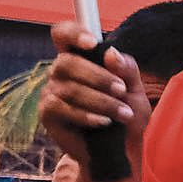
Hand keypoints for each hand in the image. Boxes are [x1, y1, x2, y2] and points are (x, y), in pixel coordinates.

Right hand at [37, 22, 149, 169]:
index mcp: (80, 58)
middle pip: (67, 62)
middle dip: (98, 76)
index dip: (73, 33)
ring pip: (69, 88)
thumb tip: (110, 52)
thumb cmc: (127, 113)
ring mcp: (51, 92)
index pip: (63, 34)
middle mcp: (61, 72)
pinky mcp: (47, 113)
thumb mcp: (135, 89)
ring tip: (123, 114)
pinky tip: (104, 122)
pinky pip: (60, 108)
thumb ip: (127, 69)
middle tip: (121, 90)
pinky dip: (86, 115)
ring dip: (101, 101)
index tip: (93, 43)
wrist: (121, 149)